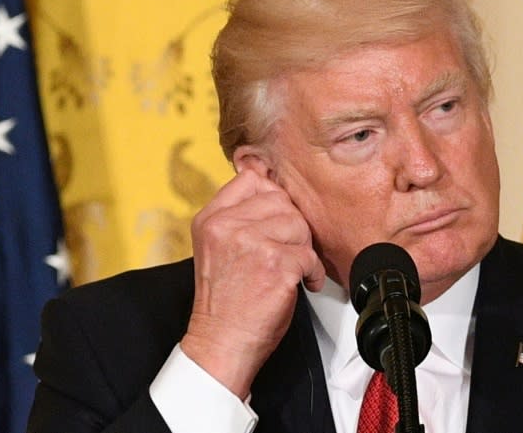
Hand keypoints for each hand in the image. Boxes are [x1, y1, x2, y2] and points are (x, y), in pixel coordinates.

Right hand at [180, 161, 324, 397]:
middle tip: (287, 251)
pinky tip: (299, 284)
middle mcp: (227, 226)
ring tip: (291, 269)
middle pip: (282, 201)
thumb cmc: (224, 301)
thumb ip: (237, 217)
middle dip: (292, 227)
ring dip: (303, 249)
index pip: (251, 180)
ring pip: (299, 225)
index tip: (275, 221)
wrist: (221, 343)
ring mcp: (251, 243)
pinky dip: (312, 272)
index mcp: (210, 219)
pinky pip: (310, 255)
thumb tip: (272, 191)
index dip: (272, 199)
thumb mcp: (217, 247)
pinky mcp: (275, 264)